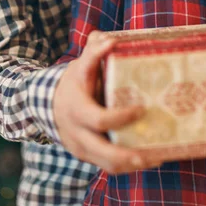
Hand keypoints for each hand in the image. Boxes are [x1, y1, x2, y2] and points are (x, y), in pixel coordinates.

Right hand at [53, 31, 162, 173]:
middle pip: (103, 151)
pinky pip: (107, 166)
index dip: (121, 117)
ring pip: (106, 164)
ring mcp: (81, 148)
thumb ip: (92, 51)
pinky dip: (127, 166)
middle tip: (153, 153)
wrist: (48, 105)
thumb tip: (110, 39)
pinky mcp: (87, 157)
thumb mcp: (79, 66)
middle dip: (128, 155)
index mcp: (77, 110)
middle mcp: (78, 133)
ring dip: (132, 165)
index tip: (142, 108)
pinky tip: (148, 159)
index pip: (100, 119)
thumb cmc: (73, 83)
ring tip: (157, 158)